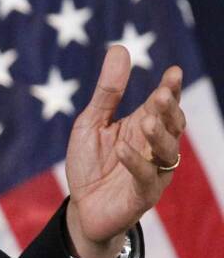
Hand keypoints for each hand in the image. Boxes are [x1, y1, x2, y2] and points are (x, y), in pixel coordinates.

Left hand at [65, 45, 184, 257]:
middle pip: (172, 125)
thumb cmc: (90, 164)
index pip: (164, 104)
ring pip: (168, 151)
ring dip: (160, 134)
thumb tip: (120, 49)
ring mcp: (153, 171)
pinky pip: (146, 177)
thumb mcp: (92, 123)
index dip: (171, 89)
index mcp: (143, 126)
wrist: (82, 208)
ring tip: (147, 120)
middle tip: (160, 95)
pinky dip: (136, 163)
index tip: (173, 72)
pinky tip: (123, 149)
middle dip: (168, 110)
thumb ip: (107, 92)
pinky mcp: (143, 194)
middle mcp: (154, 147)